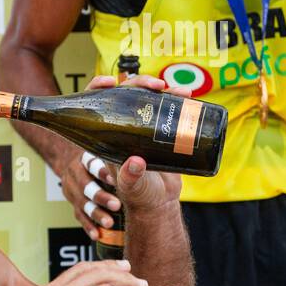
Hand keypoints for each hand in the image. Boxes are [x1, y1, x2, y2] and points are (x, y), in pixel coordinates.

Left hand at [52, 74, 188, 239]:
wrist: (160, 203)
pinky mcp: (161, 131)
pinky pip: (166, 109)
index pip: (97, 103)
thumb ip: (131, 177)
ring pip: (148, 99)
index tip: (110, 82)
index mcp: (108, 136)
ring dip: (165, 90)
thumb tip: (135, 162)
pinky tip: (188, 96)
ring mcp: (143, 128)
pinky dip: (177, 100)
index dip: (98, 87)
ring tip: (183, 91)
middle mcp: (124, 127)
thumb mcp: (133, 187)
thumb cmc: (140, 197)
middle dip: (142, 83)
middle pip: (126, 94)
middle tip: (159, 86)